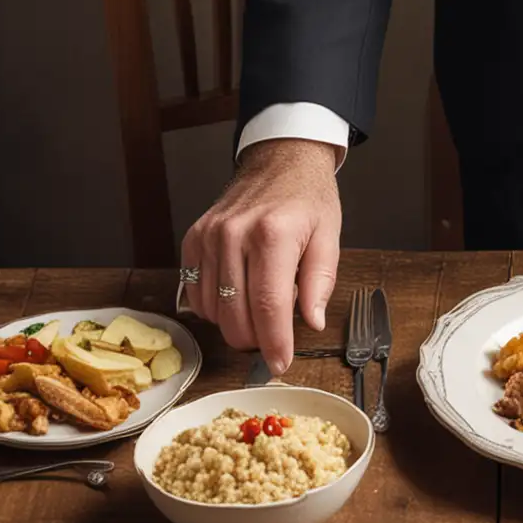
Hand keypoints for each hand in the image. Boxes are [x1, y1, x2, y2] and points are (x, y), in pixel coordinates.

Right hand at [181, 139, 341, 374]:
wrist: (280, 158)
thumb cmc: (307, 197)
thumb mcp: (329, 234)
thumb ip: (320, 281)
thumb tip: (312, 322)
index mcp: (274, 234)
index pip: (270, 306)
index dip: (275, 344)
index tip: (280, 364)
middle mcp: (235, 235)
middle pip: (237, 315)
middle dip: (256, 340)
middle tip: (275, 337)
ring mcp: (209, 237)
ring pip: (214, 311)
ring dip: (236, 324)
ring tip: (260, 307)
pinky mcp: (193, 239)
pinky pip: (196, 294)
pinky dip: (216, 307)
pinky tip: (237, 296)